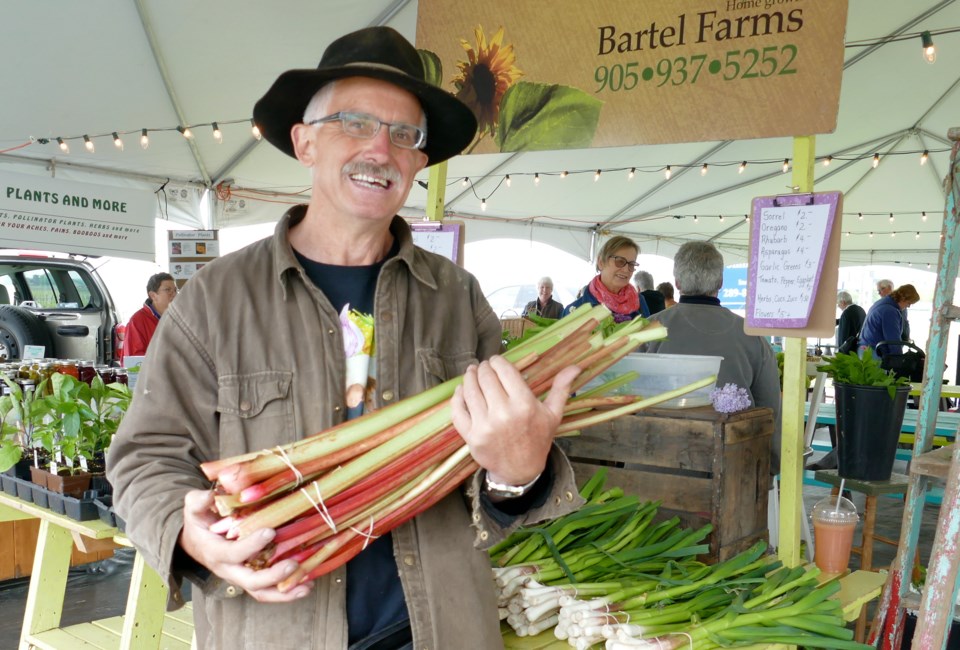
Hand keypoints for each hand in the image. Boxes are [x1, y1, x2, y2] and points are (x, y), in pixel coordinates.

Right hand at [178, 489, 313, 602]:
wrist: (196, 541)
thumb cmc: (198, 522)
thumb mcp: (194, 508)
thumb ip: (198, 501)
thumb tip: (211, 496)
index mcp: (215, 552)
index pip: (233, 553)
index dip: (251, 546)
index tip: (269, 531)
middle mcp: (228, 569)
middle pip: (250, 581)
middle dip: (273, 576)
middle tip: (293, 565)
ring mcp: (241, 576)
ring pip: (261, 592)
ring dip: (285, 592)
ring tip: (306, 585)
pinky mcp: (252, 577)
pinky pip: (269, 590)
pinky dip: (287, 591)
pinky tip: (307, 585)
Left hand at [451, 355, 579, 485]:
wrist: (521, 470)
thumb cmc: (537, 439)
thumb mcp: (553, 414)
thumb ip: (561, 388)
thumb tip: (575, 366)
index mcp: (524, 404)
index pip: (504, 371)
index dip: (497, 361)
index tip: (496, 361)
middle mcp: (503, 413)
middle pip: (485, 377)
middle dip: (483, 368)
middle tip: (484, 367)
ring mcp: (485, 425)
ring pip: (470, 390)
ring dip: (469, 377)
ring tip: (472, 373)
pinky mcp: (471, 436)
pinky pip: (458, 410)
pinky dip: (457, 396)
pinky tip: (462, 389)